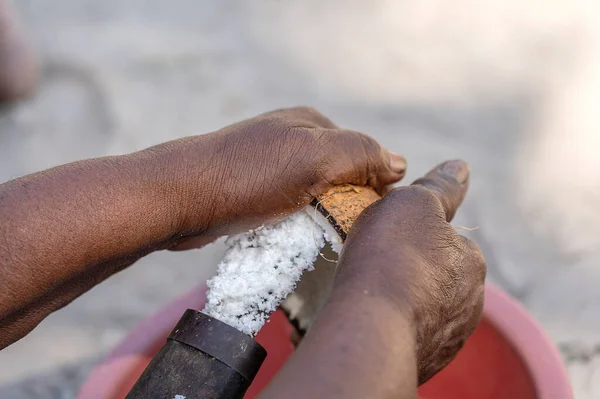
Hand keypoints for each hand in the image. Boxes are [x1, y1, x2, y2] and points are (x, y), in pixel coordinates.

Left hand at [157, 106, 405, 245]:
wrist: (178, 198)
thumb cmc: (246, 176)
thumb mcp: (313, 157)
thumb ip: (360, 154)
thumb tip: (398, 164)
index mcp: (310, 123)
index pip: (363, 152)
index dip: (374, 184)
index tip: (371, 214)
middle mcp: (290, 138)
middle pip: (339, 174)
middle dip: (346, 201)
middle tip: (344, 229)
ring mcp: (269, 164)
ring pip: (314, 193)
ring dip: (321, 215)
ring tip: (317, 235)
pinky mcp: (251, 190)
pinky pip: (289, 207)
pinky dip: (297, 222)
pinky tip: (292, 234)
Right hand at [338, 159, 485, 383]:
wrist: (371, 327)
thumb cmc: (390, 257)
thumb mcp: (413, 204)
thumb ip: (439, 187)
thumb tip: (461, 167)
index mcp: (471, 263)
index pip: (446, 242)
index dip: (413, 236)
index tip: (386, 239)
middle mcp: (470, 303)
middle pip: (436, 277)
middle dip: (412, 271)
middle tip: (376, 267)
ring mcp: (449, 337)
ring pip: (424, 308)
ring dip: (404, 301)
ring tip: (370, 296)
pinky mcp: (428, 363)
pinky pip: (410, 336)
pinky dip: (395, 327)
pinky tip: (373, 321)